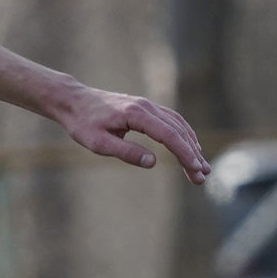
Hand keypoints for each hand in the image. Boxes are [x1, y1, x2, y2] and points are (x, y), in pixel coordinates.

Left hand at [51, 85, 208, 179]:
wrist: (74, 101)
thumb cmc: (83, 123)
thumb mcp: (99, 144)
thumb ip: (126, 152)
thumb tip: (152, 162)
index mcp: (136, 114)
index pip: (169, 135)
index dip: (184, 153)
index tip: (195, 169)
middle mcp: (146, 106)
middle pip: (178, 131)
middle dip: (192, 154)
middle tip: (202, 177)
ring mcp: (147, 105)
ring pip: (178, 124)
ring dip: (191, 145)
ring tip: (201, 167)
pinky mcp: (145, 108)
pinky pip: (171, 121)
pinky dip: (183, 135)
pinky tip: (189, 148)